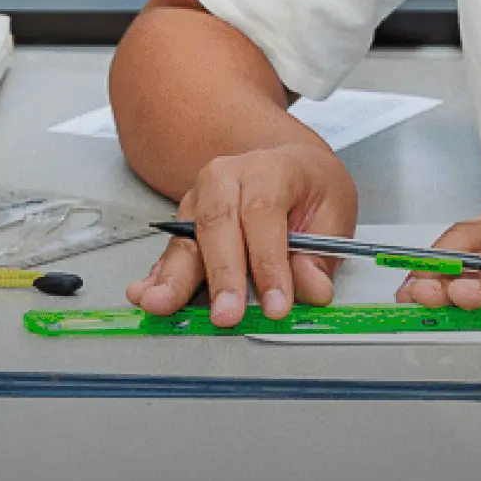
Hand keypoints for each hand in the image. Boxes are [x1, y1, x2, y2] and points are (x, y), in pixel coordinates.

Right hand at [127, 142, 357, 325]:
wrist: (282, 166)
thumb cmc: (307, 188)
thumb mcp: (334, 211)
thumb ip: (322, 255)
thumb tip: (312, 288)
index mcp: (269, 168)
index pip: (263, 213)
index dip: (269, 262)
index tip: (276, 304)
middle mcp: (226, 178)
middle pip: (217, 224)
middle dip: (221, 275)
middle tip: (226, 315)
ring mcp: (198, 198)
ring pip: (186, 239)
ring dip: (175, 278)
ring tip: (161, 304)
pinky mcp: (182, 223)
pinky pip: (170, 251)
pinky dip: (159, 277)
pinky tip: (146, 293)